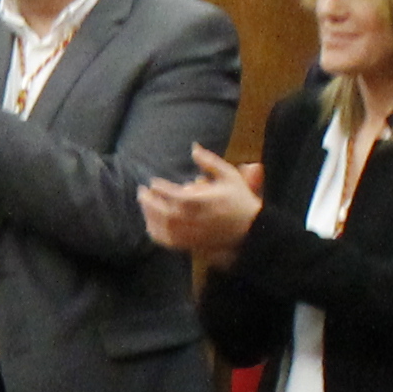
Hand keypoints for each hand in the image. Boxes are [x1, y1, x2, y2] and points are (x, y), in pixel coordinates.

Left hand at [138, 145, 263, 258]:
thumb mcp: (229, 176)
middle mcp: (194, 219)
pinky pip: (168, 242)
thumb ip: (210, 162)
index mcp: (202, 201)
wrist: (251, 229)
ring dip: (149, 215)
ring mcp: (192, 233)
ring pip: (163, 227)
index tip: (153, 182)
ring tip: (144, 204)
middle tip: (142, 192)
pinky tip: (150, 223)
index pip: (174, 194)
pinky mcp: (191, 244)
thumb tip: (194, 147)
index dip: (160, 188)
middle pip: (163, 211)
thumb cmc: (240, 200)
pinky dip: (155, 233)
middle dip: (149, 201)